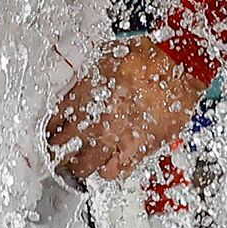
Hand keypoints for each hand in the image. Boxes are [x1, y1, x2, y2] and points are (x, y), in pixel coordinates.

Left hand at [48, 36, 209, 185]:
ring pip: (86, 167)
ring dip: (80, 167)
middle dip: (58, 155)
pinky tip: (107, 167)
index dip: (49, 131)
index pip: (53, 123)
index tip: (49, 135)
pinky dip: (109, 172)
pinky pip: (117, 172)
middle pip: (63, 151)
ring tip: (79, 166)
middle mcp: (95, 122)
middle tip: (57, 156)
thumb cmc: (145, 55)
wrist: (177, 63)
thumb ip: (87, 78)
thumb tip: (77, 88)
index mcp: (82, 97)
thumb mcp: (104, 57)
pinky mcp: (139, 150)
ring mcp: (116, 138)